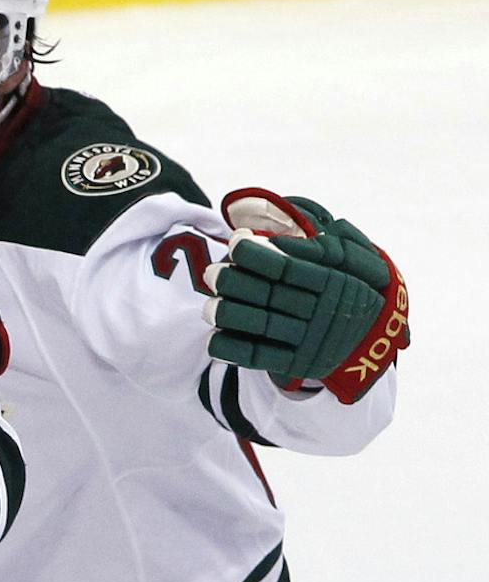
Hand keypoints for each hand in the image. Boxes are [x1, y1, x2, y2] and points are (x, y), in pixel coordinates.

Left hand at [206, 188, 406, 402]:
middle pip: (270, 295)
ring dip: (230, 315)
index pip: (289, 266)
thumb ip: (319, 245)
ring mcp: (309, 340)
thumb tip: (287, 217)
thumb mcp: (353, 259)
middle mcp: (323, 311)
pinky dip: (235, 349)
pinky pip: (261, 357)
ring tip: (208, 306)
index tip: (235, 241)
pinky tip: (214, 339)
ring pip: (263, 325)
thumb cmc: (352, 286)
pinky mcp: (297, 364)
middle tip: (212, 273)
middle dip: (235, 283)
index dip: (258, 254)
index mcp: (336, 281)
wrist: (373, 337)